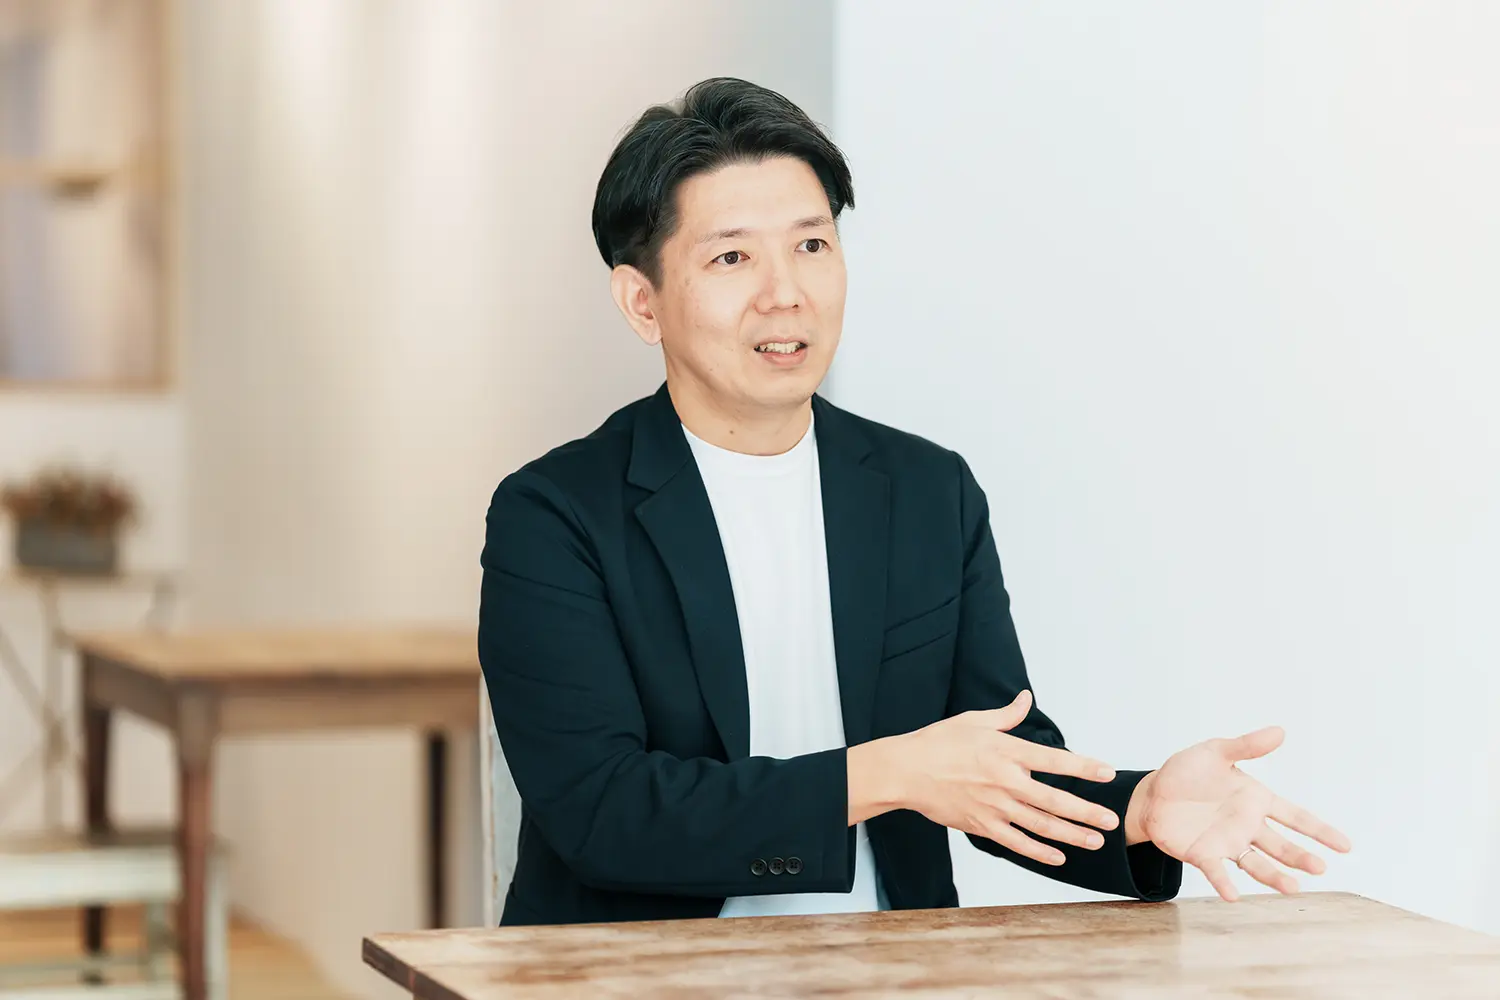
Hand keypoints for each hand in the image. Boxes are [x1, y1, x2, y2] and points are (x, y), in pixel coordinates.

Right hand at [860, 690, 1121, 866]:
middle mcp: (1005, 781)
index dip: (1084, 767)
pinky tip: (1058, 857)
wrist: (905, 771)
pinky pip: (1016, 842)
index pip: (1054, 761)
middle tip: (1111, 821)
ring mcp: (994, 806)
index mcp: (1006, 751)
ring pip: (1041, 825)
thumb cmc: (937, 743)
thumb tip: (1026, 698)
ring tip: (1095, 842)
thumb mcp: (974, 720)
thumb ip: (1007, 715)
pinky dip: (1039, 852)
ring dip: (1071, 835)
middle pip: (1055, 801)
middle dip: (1087, 813)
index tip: (1107, 773)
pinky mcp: (982, 825)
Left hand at [1129, 726, 1351, 900]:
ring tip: (1293, 889)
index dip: (1320, 830)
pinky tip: (1234, 896)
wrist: (1152, 793)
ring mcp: (1227, 843)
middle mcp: (1247, 826)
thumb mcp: (1216, 752)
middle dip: (1300, 857)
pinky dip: (1225, 883)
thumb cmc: (1187, 772)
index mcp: (1256, 800)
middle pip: (1281, 845)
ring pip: (1257, 864)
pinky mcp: (1202, 854)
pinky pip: (1216, 871)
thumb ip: (1246, 746)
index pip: (1295, 816)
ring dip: (1274, 876)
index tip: (1345, 845)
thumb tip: (1280, 731)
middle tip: (1320, 868)